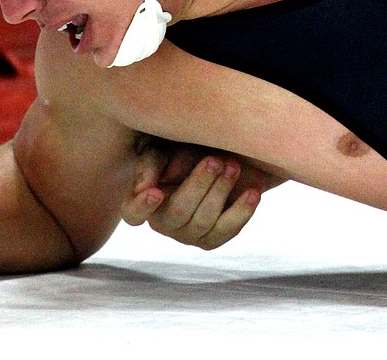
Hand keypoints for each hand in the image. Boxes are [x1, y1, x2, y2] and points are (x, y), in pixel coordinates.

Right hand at [121, 144, 261, 250]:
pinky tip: (252, 192)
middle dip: (198, 185)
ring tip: (234, 167)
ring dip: (221, 192)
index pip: (133, 213)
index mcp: (145, 201)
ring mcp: (190, 234)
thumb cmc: (183, 148)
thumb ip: (151, 163)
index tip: (156, 192)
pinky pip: (226, 231)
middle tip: (215, 161)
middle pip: (178, 212)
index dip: (142, 207)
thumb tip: (145, 187)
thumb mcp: (165, 147)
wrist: (221, 156)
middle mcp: (165, 222)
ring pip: (204, 221)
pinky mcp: (213, 238)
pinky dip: (241, 211)